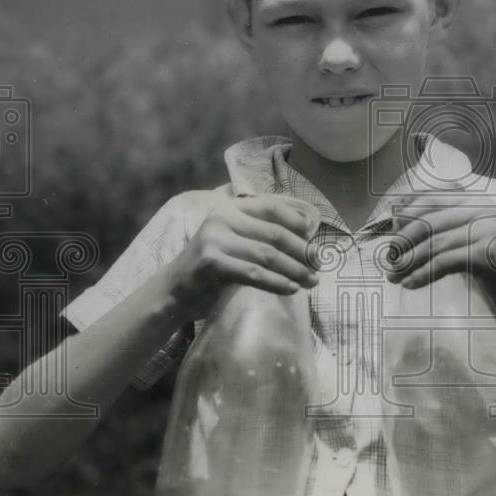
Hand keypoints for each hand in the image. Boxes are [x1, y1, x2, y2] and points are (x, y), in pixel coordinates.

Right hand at [164, 194, 319, 320]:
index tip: (315, 241)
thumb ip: (263, 233)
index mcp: (231, 207)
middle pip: (274, 233)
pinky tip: (291, 289)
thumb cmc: (215, 265)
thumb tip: (308, 237)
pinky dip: (276, 282)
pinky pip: (253, 273)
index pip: (272, 207)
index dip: (298, 223)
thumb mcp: (237, 240)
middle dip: (302, 252)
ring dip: (295, 270)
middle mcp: (222, 217)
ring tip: (311, 281)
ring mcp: (215, 239)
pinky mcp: (211, 263)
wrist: (176, 289)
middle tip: (319, 267)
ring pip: (267, 254)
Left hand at [386, 193, 495, 315]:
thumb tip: (400, 229)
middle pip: (430, 221)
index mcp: (477, 201)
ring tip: (393, 277)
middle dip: (404, 241)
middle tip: (388, 261)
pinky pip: (445, 261)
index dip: (407, 211)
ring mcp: (487, 228)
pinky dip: (423, 273)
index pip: (433, 198)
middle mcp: (482, 209)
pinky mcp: (487, 251)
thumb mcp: (470, 242)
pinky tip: (410, 284)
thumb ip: (446, 231)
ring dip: (409, 261)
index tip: (389, 228)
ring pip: (435, 243)